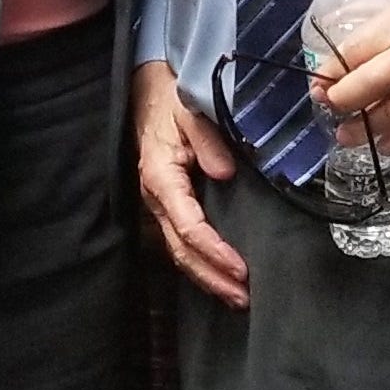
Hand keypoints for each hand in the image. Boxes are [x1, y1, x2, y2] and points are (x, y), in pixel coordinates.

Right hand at [134, 59, 249, 310]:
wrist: (145, 91)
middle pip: (181, 250)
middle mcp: (156, 198)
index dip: (214, 251)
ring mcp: (158, 204)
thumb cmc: (169, 99)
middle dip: (212, 277)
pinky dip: (201, 262)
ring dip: (207, 276)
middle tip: (243, 298)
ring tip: (237, 297)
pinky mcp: (166, 205)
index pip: (188, 226)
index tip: (240, 268)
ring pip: (179, 251)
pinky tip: (220, 274)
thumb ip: (208, 140)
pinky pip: (181, 241)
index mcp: (161, 177)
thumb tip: (225, 173)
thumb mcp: (190, 111)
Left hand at [318, 0, 389, 159]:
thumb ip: (384, 23)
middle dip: (339, 102)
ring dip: (363, 129)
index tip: (320, 80)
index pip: (353, 53)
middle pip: (365, 88)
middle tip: (328, 106)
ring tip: (346, 133)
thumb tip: (351, 47)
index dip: (330, 72)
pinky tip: (382, 142)